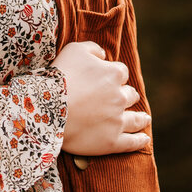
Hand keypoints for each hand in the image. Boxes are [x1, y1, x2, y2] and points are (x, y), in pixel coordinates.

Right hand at [54, 41, 150, 156]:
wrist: (46, 107)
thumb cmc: (60, 76)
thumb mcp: (75, 50)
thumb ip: (93, 49)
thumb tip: (103, 55)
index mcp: (114, 74)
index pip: (121, 73)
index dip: (114, 76)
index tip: (107, 80)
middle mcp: (120, 97)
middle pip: (130, 95)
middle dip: (127, 95)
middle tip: (123, 99)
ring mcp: (117, 121)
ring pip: (136, 119)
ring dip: (141, 118)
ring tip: (144, 119)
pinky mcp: (111, 141)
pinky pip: (132, 142)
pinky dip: (139, 140)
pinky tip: (144, 139)